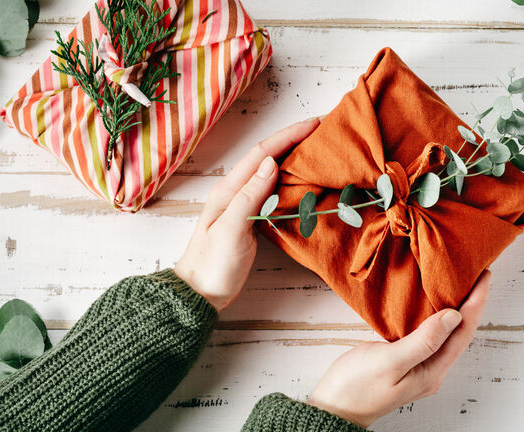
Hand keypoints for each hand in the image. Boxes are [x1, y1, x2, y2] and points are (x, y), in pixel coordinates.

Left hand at [175, 118, 320, 310]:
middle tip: (323, 131)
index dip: (288, 136)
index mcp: (229, 189)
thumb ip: (249, 196)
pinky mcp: (251, 217)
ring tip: (319, 149)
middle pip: (268, 156)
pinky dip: (291, 179)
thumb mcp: (231, 230)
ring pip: (272, 171)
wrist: (200, 292)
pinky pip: (274, 190)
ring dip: (294, 157)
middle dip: (294, 140)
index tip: (314, 124)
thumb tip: (271, 163)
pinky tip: (304, 180)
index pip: (262, 153)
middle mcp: (236, 191)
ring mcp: (243, 203)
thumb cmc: (212, 264)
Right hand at [307, 271, 490, 427]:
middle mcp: (431, 370)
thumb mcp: (390, 362)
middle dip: (471, 303)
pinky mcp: (406, 361)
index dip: (476, 303)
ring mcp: (419, 366)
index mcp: (432, 371)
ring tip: (459, 283)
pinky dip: (435, 315)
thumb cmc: (356, 387)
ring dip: (455, 308)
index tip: (483, 276)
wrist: (333, 407)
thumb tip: (453, 317)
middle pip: (460, 332)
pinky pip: (428, 334)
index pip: (464, 332)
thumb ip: (423, 341)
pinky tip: (431, 304)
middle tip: (475, 274)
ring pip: (445, 333)